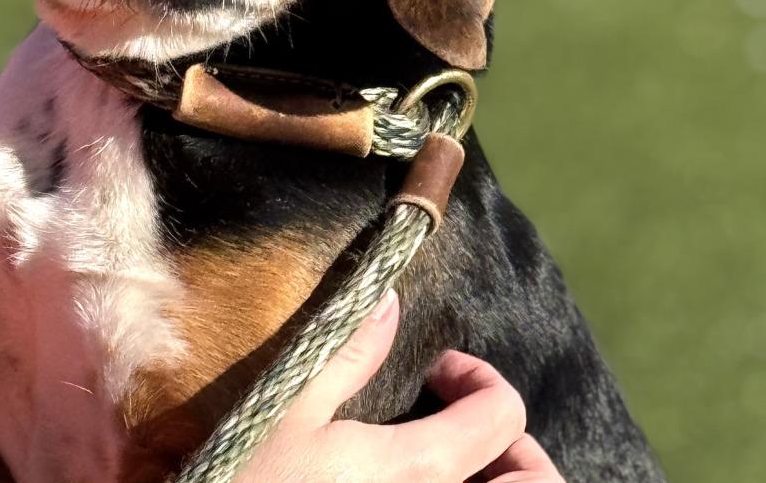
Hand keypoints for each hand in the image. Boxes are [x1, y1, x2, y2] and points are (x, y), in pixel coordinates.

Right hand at [238, 290, 564, 482]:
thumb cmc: (247, 479)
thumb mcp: (288, 407)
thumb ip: (348, 353)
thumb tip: (389, 300)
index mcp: (416, 470)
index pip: (503, 416)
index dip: (480, 376)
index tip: (438, 371)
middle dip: (518, 446)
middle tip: (467, 423)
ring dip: (503, 479)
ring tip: (459, 458)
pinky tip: (431, 481)